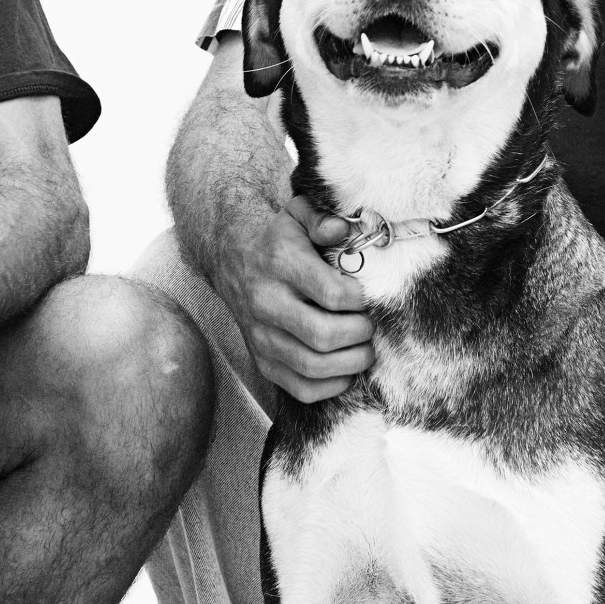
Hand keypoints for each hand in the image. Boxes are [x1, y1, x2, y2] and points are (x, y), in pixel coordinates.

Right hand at [219, 196, 373, 402]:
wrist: (233, 262)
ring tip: (364, 348)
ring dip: (351, 363)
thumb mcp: (298, 214)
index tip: (369, 296)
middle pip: (324, 335)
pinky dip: (332, 385)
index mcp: (280, 264)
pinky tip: (344, 368)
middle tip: (371, 325)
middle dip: (360, 334)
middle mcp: (266, 303)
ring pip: (314, 366)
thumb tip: (341, 231)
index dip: (362, 300)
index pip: (332, 294)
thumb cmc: (279, 240)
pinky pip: (301, 388)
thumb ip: (323, 217)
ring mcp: (261, 337)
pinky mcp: (262, 361)